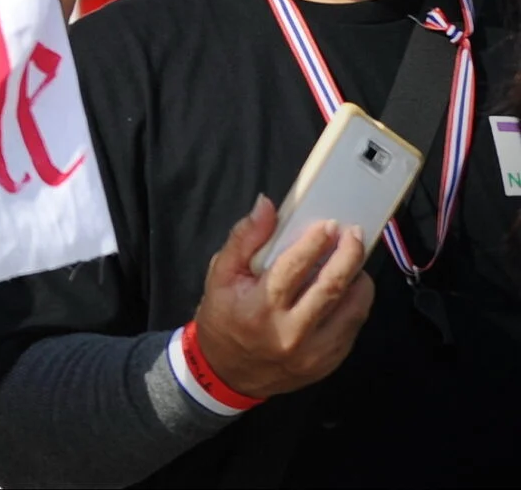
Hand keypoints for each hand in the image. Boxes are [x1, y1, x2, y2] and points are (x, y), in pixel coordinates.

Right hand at [193, 197, 373, 399]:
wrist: (229, 374)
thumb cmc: (223, 318)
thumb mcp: (219, 275)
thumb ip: (244, 238)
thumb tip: (267, 205)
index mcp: (260, 307)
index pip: (294, 268)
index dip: (315, 243)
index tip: (329, 223)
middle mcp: (291, 332)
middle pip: (331, 288)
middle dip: (348, 255)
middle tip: (355, 234)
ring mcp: (314, 352)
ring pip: (351, 310)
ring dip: (359, 280)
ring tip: (355, 261)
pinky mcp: (329, 363)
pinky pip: (352, 328)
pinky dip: (355, 304)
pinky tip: (348, 289)